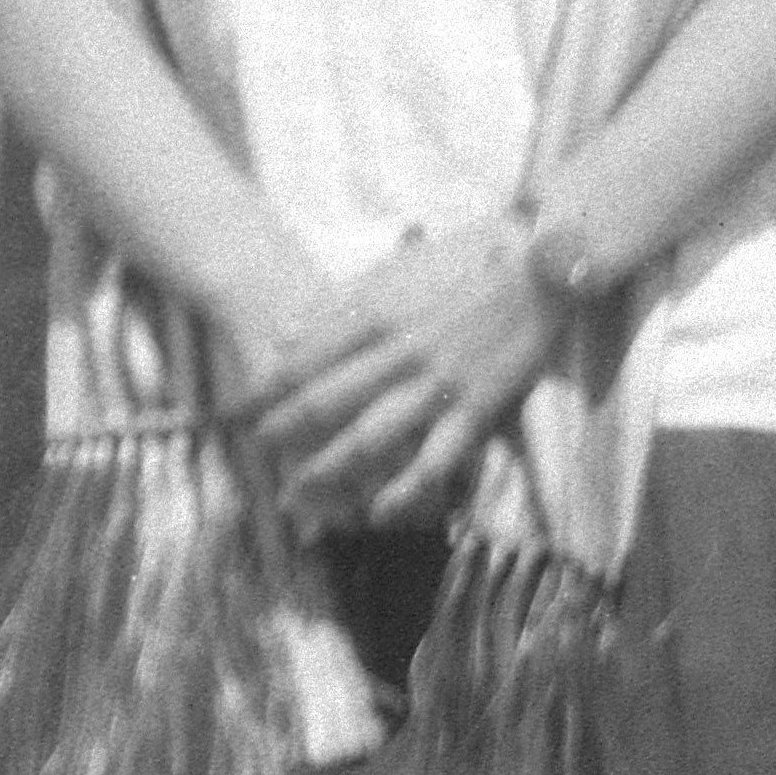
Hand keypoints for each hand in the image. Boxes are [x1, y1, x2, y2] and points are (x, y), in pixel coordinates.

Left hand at [241, 220, 561, 533]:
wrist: (540, 265)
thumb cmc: (463, 262)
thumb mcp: (392, 272)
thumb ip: (336, 307)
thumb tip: (282, 336)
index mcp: (376, 315)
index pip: (304, 360)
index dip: (265, 390)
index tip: (235, 411)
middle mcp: (399, 353)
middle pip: (325, 403)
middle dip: (283, 433)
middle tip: (254, 456)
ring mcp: (437, 384)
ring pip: (368, 437)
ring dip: (326, 470)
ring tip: (295, 493)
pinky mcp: (475, 409)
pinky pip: (434, 459)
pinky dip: (403, 489)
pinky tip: (376, 512)